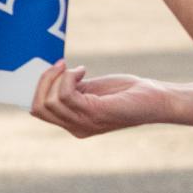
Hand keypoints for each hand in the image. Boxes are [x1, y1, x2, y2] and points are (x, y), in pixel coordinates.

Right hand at [30, 63, 175, 137]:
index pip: (37, 111)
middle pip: (38, 108)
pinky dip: (69, 78)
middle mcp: (75, 127)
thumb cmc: (126, 93)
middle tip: (60, 65)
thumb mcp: (91, 90)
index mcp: (72, 123)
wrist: (156, 99)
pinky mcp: (95, 114)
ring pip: (49, 102)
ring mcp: (84, 123)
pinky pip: (66, 96)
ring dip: (57, 77)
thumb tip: (48, 75)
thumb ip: (70, 88)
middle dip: (43, 81)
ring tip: (76, 68)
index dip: (37, 88)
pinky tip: (83, 71)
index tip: (52, 69)